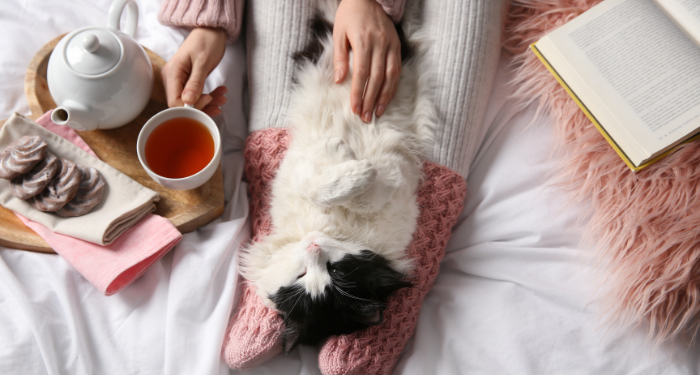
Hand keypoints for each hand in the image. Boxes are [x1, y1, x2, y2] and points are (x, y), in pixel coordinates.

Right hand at [161, 27, 227, 116]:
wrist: (211, 31)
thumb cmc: (207, 41)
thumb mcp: (203, 62)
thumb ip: (195, 82)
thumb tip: (188, 100)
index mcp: (172, 73)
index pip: (175, 101)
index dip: (191, 107)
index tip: (208, 101)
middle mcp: (172, 78)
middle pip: (183, 103)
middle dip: (202, 106)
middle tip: (218, 103)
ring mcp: (180, 80)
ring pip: (191, 101)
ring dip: (208, 102)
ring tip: (222, 98)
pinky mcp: (188, 81)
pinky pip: (196, 95)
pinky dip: (209, 96)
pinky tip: (220, 93)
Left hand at [333, 0, 400, 122]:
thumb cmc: (349, 16)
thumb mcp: (339, 33)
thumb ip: (340, 57)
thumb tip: (340, 81)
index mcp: (363, 41)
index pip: (361, 73)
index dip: (358, 93)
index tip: (355, 108)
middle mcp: (379, 44)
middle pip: (376, 78)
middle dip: (371, 100)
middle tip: (365, 117)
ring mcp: (390, 45)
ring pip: (390, 76)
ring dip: (384, 96)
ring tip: (378, 112)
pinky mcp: (397, 45)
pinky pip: (397, 69)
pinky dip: (393, 86)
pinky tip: (387, 98)